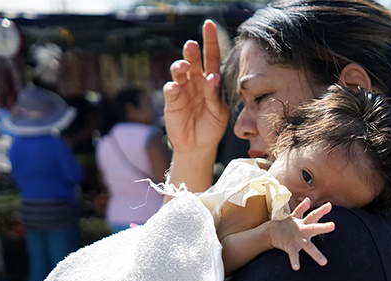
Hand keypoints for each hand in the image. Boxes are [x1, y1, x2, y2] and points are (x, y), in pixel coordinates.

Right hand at [163, 20, 228, 153]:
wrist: (198, 146)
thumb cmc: (212, 127)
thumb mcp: (219, 112)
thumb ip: (215, 95)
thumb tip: (213, 76)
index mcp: (211, 81)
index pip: (212, 57)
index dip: (211, 41)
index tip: (209, 25)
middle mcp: (196, 81)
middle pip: (193, 60)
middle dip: (192, 51)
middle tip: (192, 45)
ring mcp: (183, 90)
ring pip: (179, 71)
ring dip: (181, 66)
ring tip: (185, 66)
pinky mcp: (172, 102)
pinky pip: (171, 91)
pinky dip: (173, 88)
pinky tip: (176, 88)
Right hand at [269, 198, 335, 270]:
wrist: (271, 232)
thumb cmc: (287, 225)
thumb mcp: (295, 216)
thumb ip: (302, 208)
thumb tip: (308, 199)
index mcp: (304, 223)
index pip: (314, 215)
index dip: (322, 210)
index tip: (329, 205)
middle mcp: (302, 230)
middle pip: (314, 227)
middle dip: (323, 227)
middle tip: (333, 225)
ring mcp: (296, 239)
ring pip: (308, 246)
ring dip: (316, 254)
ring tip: (324, 262)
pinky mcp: (290, 247)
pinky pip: (293, 255)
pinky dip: (294, 261)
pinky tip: (297, 268)